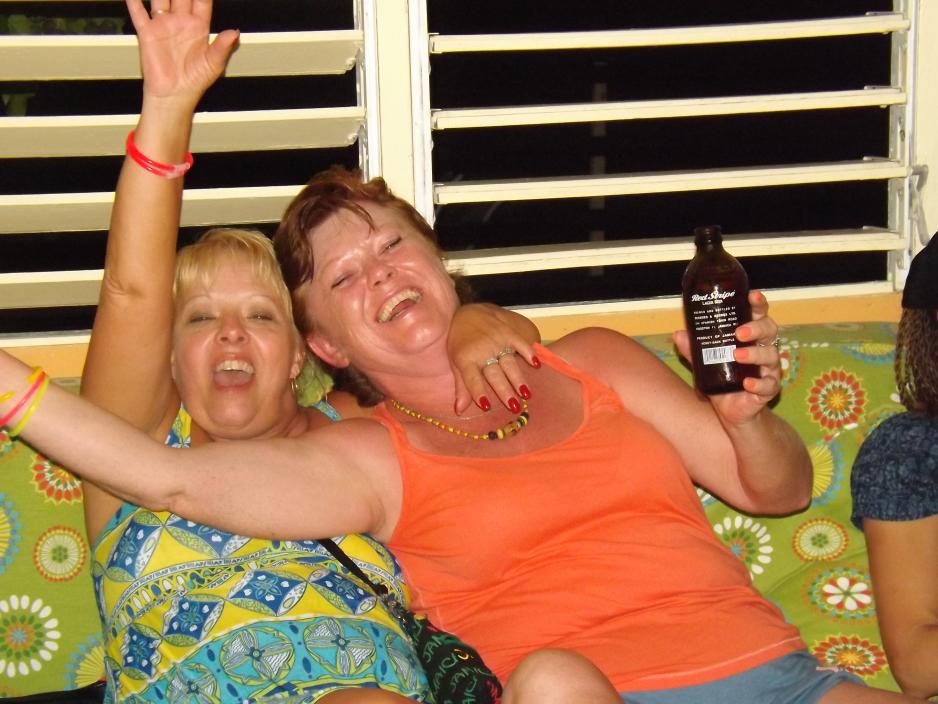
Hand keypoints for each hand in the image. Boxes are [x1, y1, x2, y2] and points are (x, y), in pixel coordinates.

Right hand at [126, 0, 238, 108]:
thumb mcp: (214, 64)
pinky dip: (134, 1)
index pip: (201, 0)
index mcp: (198, 27)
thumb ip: (223, 47)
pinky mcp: (148, 33)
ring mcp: (163, 25)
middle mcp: (180, 22)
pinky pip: (139, 12)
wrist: (173, 96)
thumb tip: (235, 33)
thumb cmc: (195, 82)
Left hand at [447, 304, 540, 413]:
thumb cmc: (460, 342)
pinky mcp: (508, 333)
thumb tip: (460, 411)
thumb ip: (462, 386)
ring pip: (509, 363)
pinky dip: (529, 353)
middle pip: (494, 374)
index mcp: (465, 359)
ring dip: (518, 379)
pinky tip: (536, 365)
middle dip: (504, 391)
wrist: (468, 312)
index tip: (486, 406)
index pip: (472, 378)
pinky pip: (520, 343)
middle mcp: (482, 351)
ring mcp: (496, 341)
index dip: (478, 391)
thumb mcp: (456, 363)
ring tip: (526, 394)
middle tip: (514, 407)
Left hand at [673, 290, 780, 425]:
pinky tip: (748, 383)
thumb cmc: (723, 378)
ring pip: (771, 356)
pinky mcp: (768, 390)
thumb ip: (694, 348)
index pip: (759, 315)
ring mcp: (769, 370)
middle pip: (769, 331)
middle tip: (739, 332)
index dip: (758, 304)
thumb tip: (678, 334)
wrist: (732, 410)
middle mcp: (764, 349)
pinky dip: (758, 383)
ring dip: (755, 354)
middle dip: (756, 328)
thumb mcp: (705, 362)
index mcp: (752, 337)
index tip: (752, 296)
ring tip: (737, 355)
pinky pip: (768, 385)